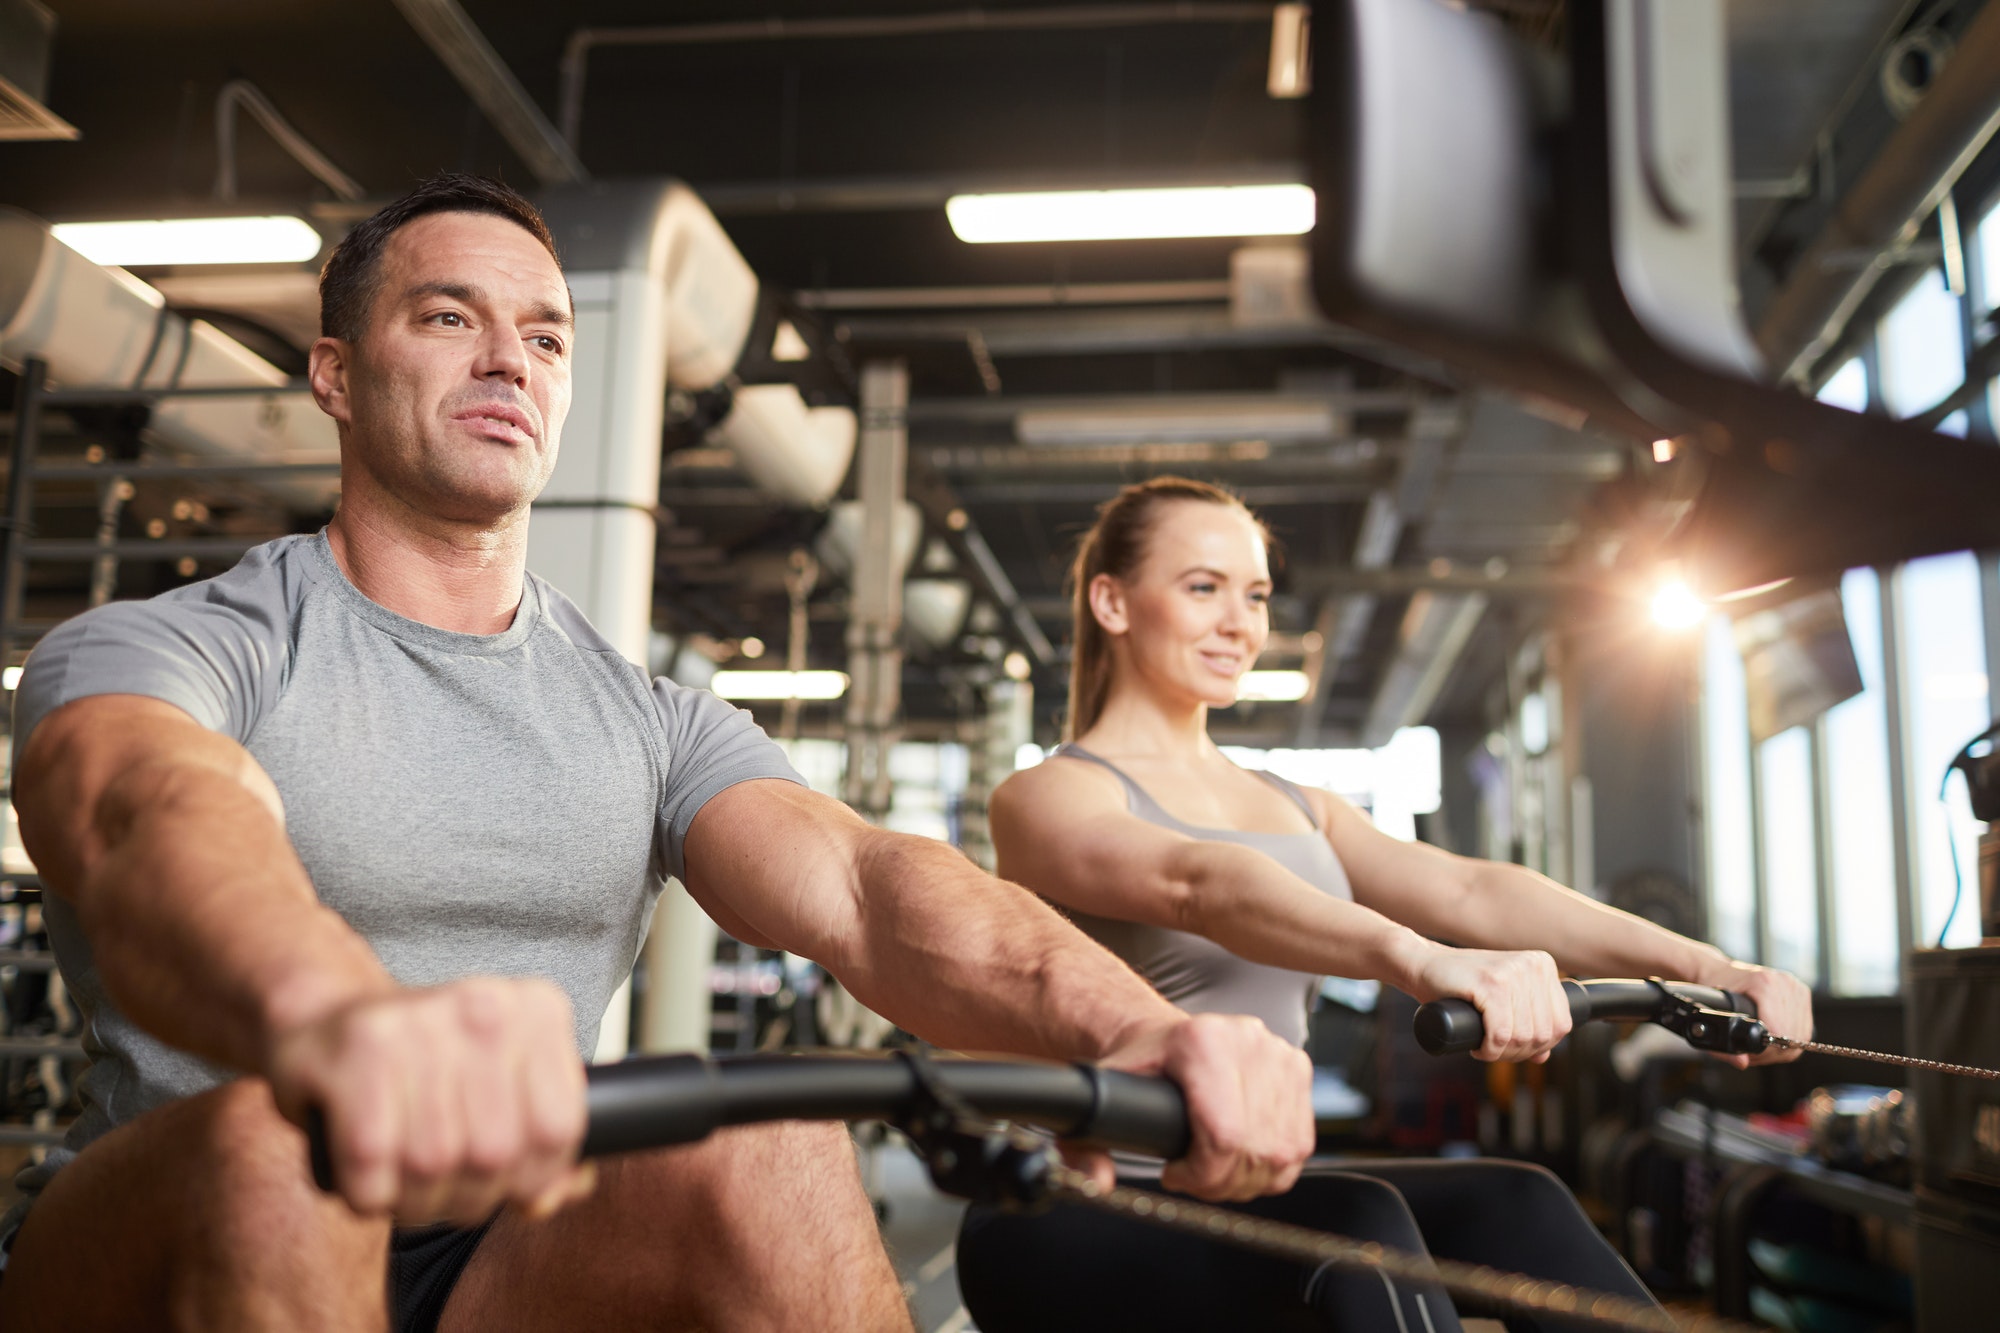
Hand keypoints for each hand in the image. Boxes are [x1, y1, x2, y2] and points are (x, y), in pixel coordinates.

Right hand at [268, 977, 592, 1223]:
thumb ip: (542, 1150)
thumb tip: (549, 1199)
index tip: (503, 1178)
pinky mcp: (356, 1052)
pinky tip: (365, 1172)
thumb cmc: (424, 1068)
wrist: (327, 1019)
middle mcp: (484, 1008)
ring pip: (433, 1166)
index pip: (558, 1129)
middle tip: (439, 1185)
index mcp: (536, 1010)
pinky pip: (372, 1167)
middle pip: (494, 1155)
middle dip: (465, 1196)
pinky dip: (367, 1192)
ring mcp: (419, 1024)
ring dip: (413, 1200)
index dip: (530, 1177)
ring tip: (402, 1179)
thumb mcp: (502, 1093)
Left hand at [1096, 1013, 1313, 1202]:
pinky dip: (1271, 1168)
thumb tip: (1096, 1182)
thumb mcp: (1103, 1098)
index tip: (1175, 1174)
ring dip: (1247, 1179)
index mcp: (1202, 1041)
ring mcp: (1279, 1053)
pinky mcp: (1299, 1068)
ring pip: (1280, 1153)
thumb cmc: (1139, 1067)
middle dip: (1220, 1182)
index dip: (1201, 1174)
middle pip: (1254, 1151)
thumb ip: (1084, 1144)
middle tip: (1191, 1178)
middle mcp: (1248, 1041)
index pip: (1224, 1135)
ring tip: (1212, 1169)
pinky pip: (1299, 1146)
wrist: (1167, 1038)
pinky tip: (1239, 1160)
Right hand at [1407, 942, 1571, 1063]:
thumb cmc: (1461, 984)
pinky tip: (1478, 1047)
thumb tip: (1544, 1056)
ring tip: (1484, 1047)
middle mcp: (1532, 966)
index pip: (1562, 1023)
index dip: (1540, 1046)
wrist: (1423, 964)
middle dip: (1519, 1053)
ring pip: (1522, 1037)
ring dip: (1502, 1054)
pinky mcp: (1490, 984)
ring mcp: (1512, 972)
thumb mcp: (1501, 1000)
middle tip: (1494, 1050)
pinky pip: (1500, 1034)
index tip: (1514, 1048)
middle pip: (1544, 1034)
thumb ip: (1525, 1022)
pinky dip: (1489, 1050)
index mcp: (1543, 965)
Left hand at [1700, 958, 1812, 1067]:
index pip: (1779, 1030)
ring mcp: (1795, 986)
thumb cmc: (1714, 991)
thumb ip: (1722, 1045)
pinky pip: (1805, 1027)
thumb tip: (1741, 1063)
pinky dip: (1790, 1038)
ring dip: (1782, 1047)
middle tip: (1753, 1053)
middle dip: (1772, 1051)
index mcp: (1764, 984)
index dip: (1765, 1049)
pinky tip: (1772, 1036)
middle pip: (1792, 1035)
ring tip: (1761, 1044)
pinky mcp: (1801, 992)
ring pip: (1801, 1034)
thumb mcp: (1711, 1016)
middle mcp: (1784, 982)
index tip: (1751, 1053)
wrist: (1720, 972)